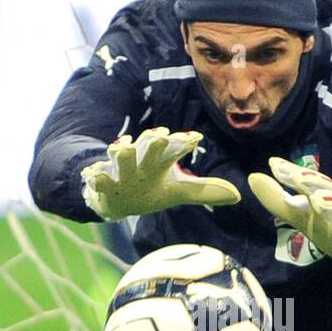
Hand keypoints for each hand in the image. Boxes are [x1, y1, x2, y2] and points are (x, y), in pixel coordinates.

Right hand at [81, 128, 239, 219]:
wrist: (114, 196)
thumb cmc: (150, 188)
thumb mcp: (177, 191)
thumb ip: (204, 191)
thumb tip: (238, 197)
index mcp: (161, 161)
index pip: (174, 149)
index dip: (183, 143)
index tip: (194, 138)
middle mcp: (142, 160)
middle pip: (149, 147)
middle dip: (153, 140)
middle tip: (160, 134)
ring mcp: (121, 169)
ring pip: (121, 156)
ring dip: (121, 151)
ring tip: (123, 147)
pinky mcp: (102, 180)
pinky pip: (97, 178)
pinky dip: (95, 176)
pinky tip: (93, 174)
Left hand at [248, 157, 331, 272]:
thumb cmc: (327, 222)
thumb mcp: (299, 212)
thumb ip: (276, 198)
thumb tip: (253, 177)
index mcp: (322, 194)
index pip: (306, 180)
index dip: (290, 173)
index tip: (273, 165)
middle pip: (325, 189)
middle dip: (311, 183)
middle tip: (294, 177)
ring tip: (317, 201)